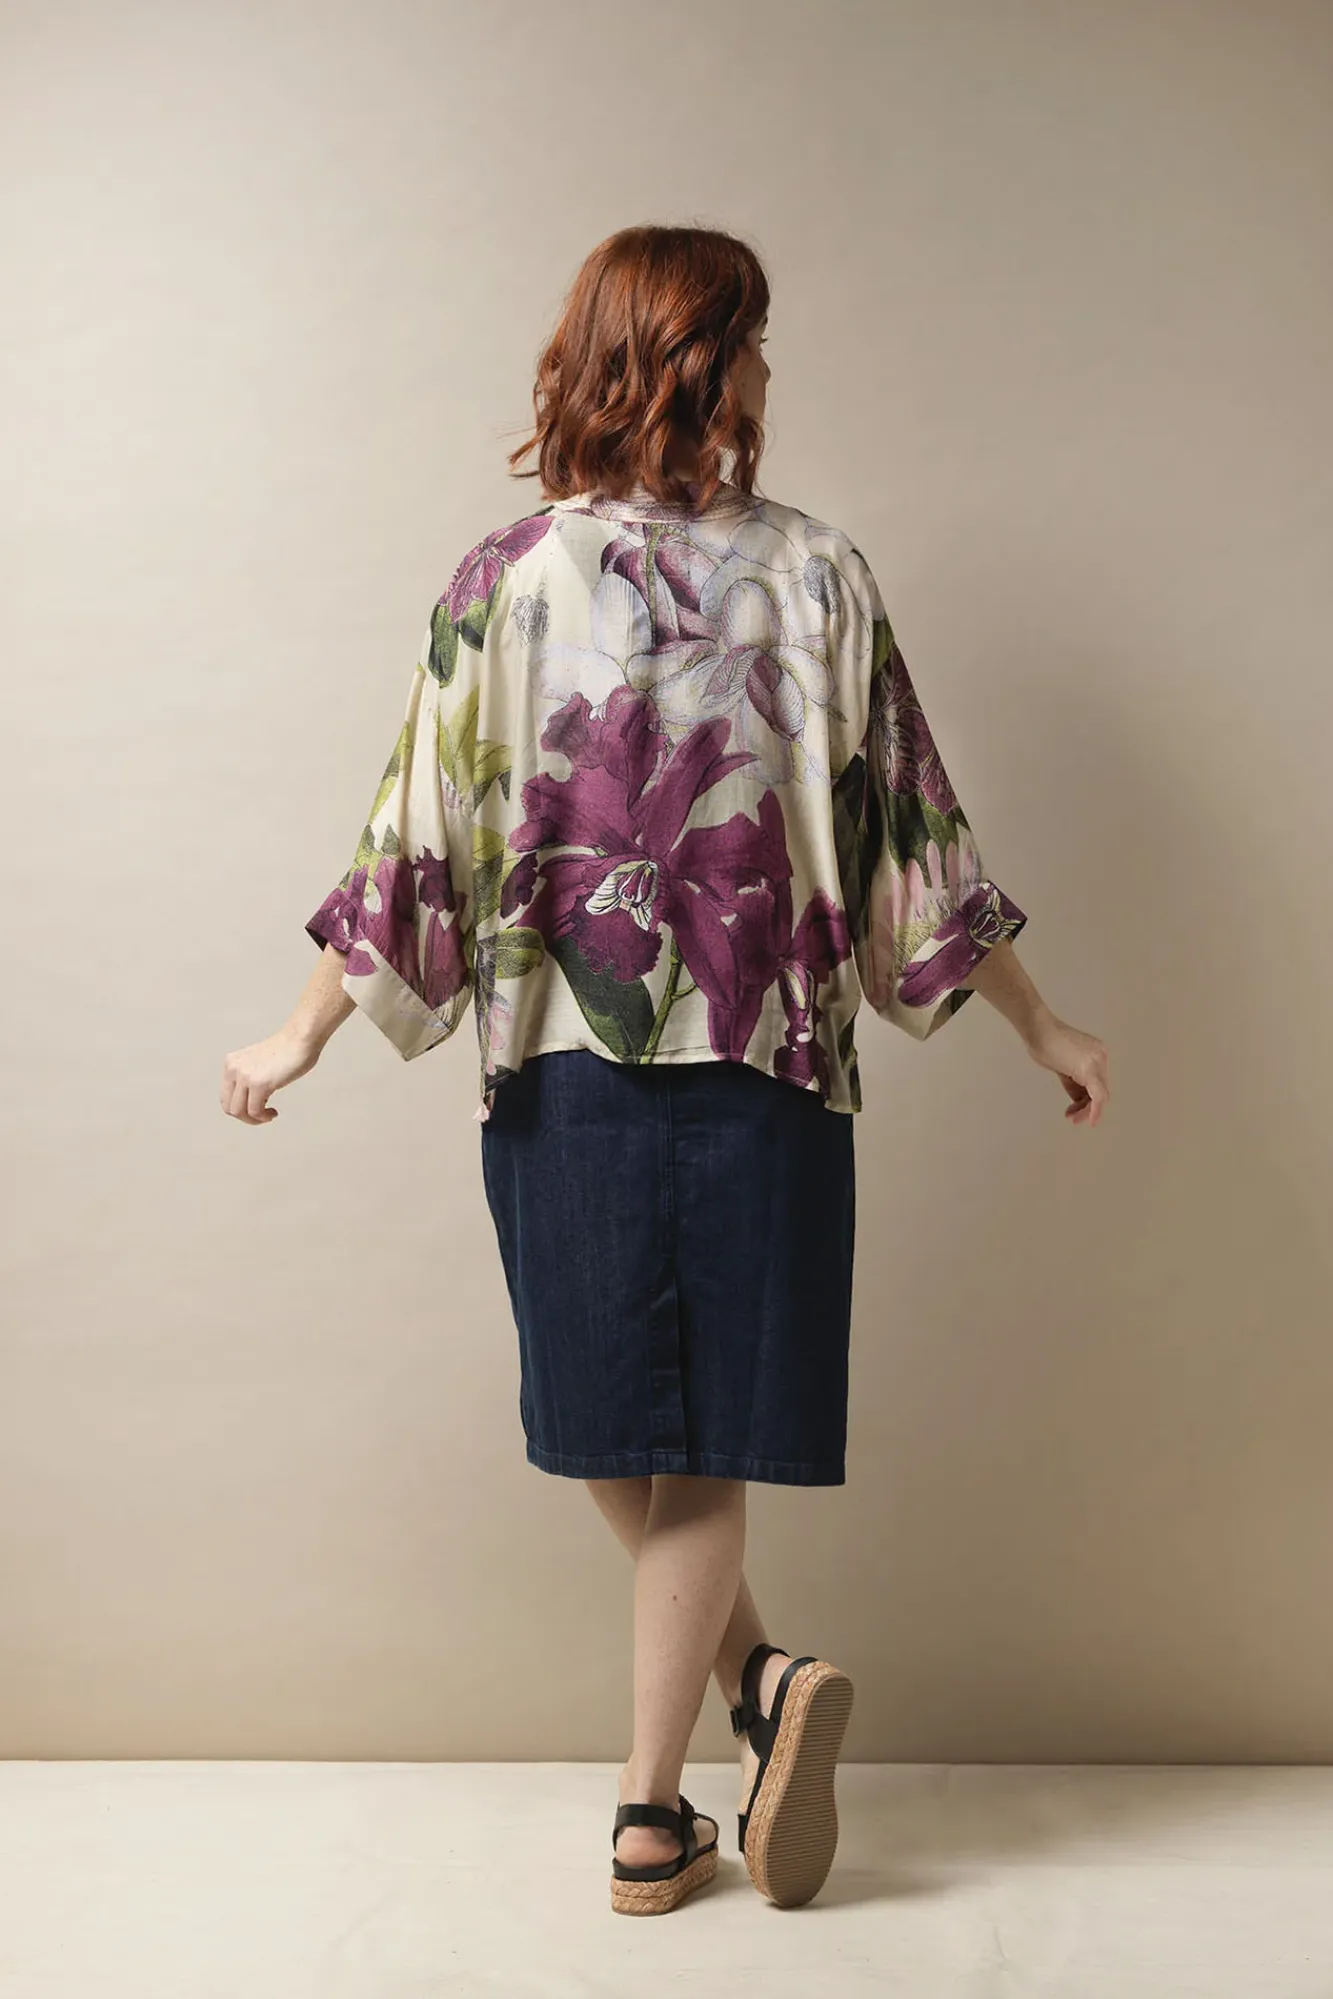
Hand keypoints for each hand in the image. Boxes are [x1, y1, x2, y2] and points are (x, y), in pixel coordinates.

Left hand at [220, 1025, 320, 1124]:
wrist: (301, 1039)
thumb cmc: (288, 1050)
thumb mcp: (258, 1064)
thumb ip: (249, 1078)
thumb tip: (251, 1100)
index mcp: (232, 1063)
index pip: (225, 1096)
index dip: (239, 1109)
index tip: (254, 1110)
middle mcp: (234, 1068)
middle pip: (228, 1107)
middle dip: (245, 1117)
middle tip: (261, 1117)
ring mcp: (245, 1076)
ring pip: (238, 1112)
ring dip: (254, 1120)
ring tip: (268, 1116)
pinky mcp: (259, 1084)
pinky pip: (255, 1111)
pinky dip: (264, 1117)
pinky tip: (273, 1112)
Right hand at [1022, 1010, 1109, 1127]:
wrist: (1038, 1029)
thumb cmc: (1043, 1042)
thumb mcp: (1062, 1065)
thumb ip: (1073, 1081)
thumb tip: (1078, 1098)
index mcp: (1096, 1053)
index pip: (1097, 1082)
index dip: (1089, 1100)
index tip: (1079, 1111)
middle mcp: (1101, 1056)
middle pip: (1101, 1089)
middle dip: (1088, 1107)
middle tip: (1074, 1117)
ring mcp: (1098, 1061)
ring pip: (1100, 1094)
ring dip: (1086, 1109)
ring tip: (1072, 1117)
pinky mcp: (1090, 1069)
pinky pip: (1098, 1094)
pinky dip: (1095, 1109)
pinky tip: (1090, 1120)